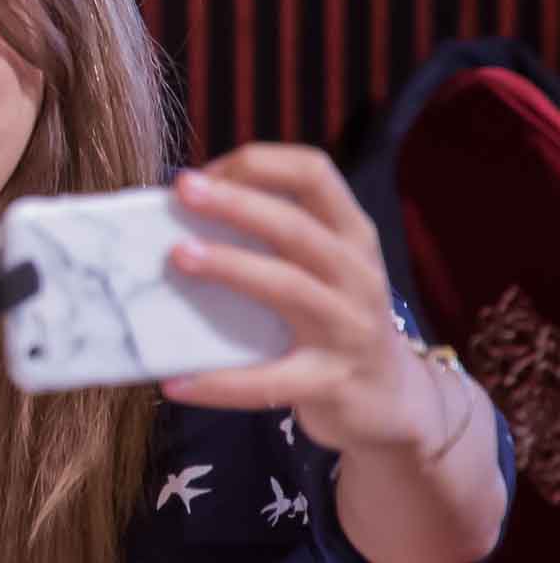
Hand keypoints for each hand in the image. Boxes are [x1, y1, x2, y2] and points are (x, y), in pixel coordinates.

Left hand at [159, 143, 443, 454]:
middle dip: (237, 204)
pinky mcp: (331, 381)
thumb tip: (175, 216)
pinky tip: (174, 381)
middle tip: (183, 191)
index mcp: (351, 235)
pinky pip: (269, 379)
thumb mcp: (320, 270)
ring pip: (289, 288)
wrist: (389, 398)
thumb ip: (271, 241)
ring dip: (231, 266)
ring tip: (179, 256)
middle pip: (297, 227)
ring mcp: (349, 328)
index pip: (315, 174)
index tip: (205, 174)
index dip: (260, 164)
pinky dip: (219, 382)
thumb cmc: (331, 319)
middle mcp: (357, 274)